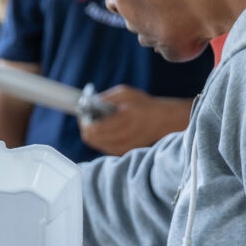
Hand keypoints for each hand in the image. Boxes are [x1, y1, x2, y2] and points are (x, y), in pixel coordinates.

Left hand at [78, 86, 192, 155]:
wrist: (161, 121)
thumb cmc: (142, 105)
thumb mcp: (125, 93)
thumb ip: (106, 98)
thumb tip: (87, 104)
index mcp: (125, 118)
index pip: (94, 128)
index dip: (84, 120)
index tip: (84, 113)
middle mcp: (124, 135)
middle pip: (91, 137)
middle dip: (86, 126)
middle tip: (89, 118)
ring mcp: (123, 146)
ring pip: (95, 143)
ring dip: (93, 133)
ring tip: (99, 123)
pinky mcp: (123, 152)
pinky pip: (103, 147)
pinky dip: (100, 139)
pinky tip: (106, 131)